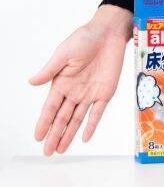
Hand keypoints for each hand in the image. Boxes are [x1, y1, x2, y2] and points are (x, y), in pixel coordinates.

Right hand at [29, 5, 131, 155]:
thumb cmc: (84, 39)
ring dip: (69, 134)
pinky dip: (91, 125)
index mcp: (61, 83)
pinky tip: (85, 137)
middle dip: (54, 135)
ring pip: (77, 119)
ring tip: (61, 149)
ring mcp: (90, 93)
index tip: (37, 137)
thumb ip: (50, 70)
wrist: (108, 34)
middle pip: (62, 118)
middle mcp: (74, 91)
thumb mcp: (63, 54)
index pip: (50, 108)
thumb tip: (31, 82)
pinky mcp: (105, 92)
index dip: (44, 123)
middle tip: (48, 152)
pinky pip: (97, 112)